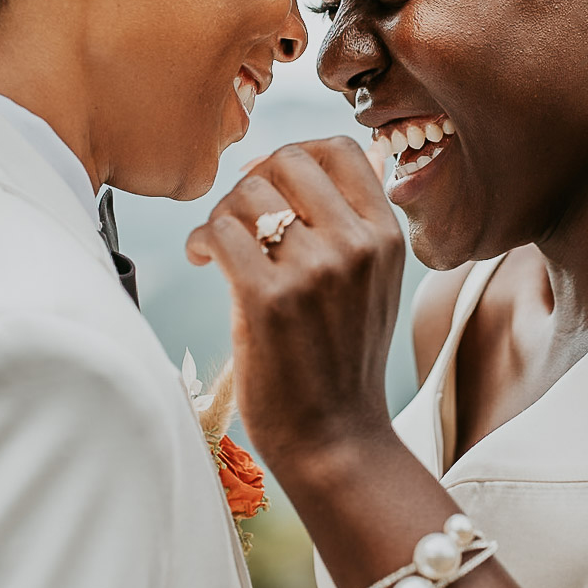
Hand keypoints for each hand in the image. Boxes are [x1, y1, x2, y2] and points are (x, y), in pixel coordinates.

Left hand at [186, 139, 404, 475]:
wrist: (337, 439)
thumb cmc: (343, 362)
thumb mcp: (372, 285)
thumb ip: (350, 227)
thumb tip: (297, 164)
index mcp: (385, 236)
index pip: (340, 149)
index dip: (295, 155)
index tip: (272, 184)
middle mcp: (356, 245)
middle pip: (287, 161)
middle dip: (252, 181)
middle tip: (237, 218)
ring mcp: (314, 271)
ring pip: (247, 194)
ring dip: (222, 214)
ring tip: (219, 247)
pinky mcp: (268, 299)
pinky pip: (219, 231)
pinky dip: (202, 240)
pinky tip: (203, 261)